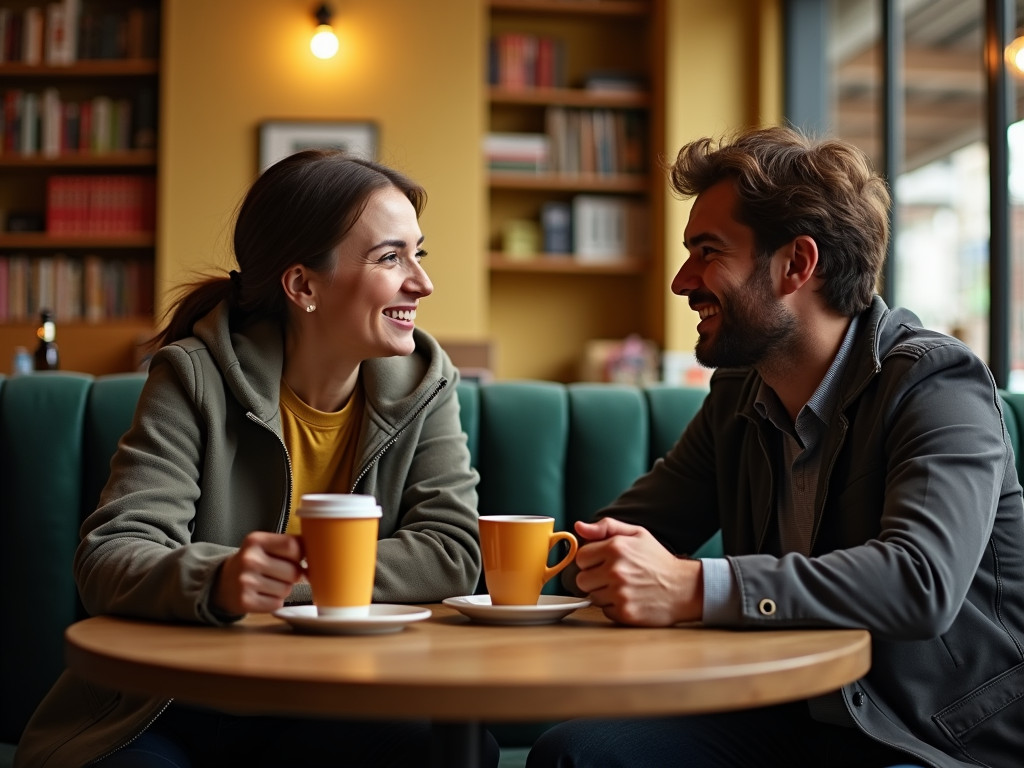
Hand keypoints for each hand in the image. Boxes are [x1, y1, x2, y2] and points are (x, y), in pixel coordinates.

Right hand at [212, 531, 304, 614]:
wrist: (222, 583)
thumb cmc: (253, 562)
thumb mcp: (265, 546)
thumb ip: (290, 545)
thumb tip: (321, 556)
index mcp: (256, 540)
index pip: (293, 546)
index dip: (301, 556)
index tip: (297, 559)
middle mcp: (249, 559)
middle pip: (294, 572)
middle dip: (293, 575)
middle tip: (279, 574)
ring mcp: (245, 581)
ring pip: (287, 590)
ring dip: (284, 589)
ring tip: (269, 584)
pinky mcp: (244, 601)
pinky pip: (277, 603)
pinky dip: (274, 601)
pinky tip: (262, 595)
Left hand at [574, 517, 702, 626]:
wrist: (684, 588)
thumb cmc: (658, 560)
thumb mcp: (637, 534)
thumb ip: (606, 527)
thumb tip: (579, 527)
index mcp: (615, 547)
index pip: (581, 557)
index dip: (591, 561)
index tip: (603, 563)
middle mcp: (616, 570)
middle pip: (581, 580)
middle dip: (594, 579)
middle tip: (614, 577)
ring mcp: (620, 593)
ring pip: (592, 596)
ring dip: (604, 594)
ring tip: (624, 588)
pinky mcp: (625, 612)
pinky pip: (605, 611)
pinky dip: (615, 607)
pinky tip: (630, 599)